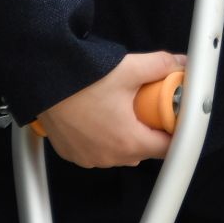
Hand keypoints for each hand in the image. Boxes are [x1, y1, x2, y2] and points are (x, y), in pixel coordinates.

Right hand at [37, 51, 183, 168]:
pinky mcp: (72, 154)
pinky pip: (98, 152)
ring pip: (120, 152)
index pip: (167, 148)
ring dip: (127, 136)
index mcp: (128, 142)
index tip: (175, 117)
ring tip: (126, 110)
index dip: (176, 132)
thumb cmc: (83, 81)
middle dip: (152, 131)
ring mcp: (88, 158)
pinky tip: (104, 118)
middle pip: (144, 150)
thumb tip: (181, 63)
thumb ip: (161, 66)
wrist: (42, 84)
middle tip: (151, 107)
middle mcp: (108, 157)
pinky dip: (105, 139)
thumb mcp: (130, 69)